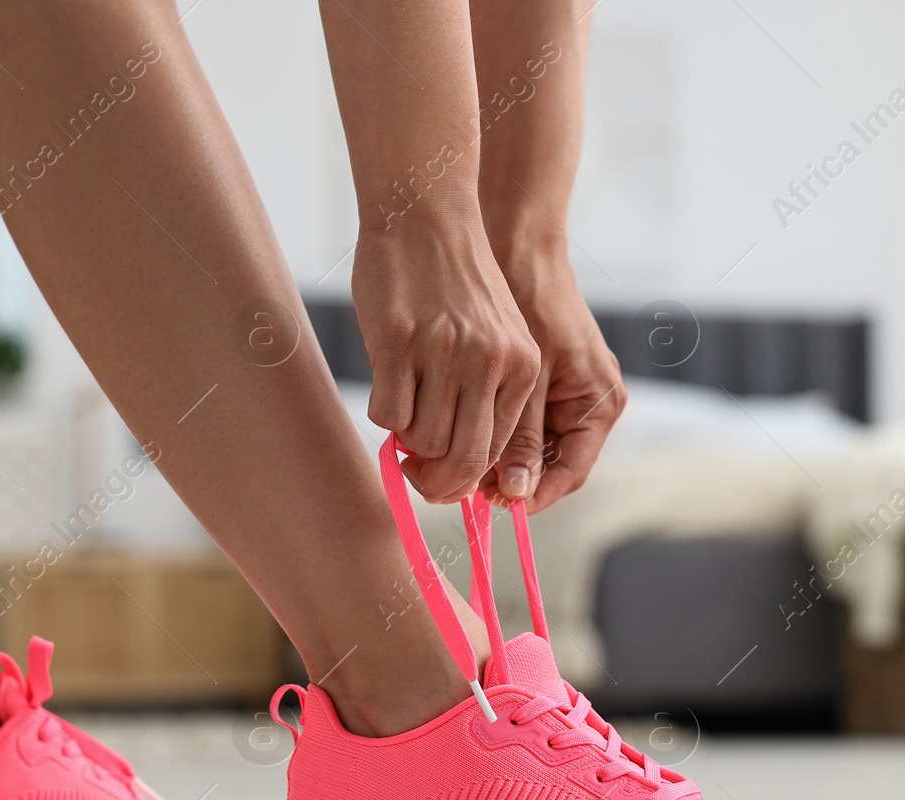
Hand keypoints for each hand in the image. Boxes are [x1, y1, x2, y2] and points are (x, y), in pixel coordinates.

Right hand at [352, 220, 540, 503]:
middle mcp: (489, 363)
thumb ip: (485, 393)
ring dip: (407, 439)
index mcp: (521, 366)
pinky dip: (384, 414)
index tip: (443, 478)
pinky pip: (388, 414)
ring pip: (423, 441)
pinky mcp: (398, 342)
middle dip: (435, 482)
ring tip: (404, 408)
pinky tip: (387, 386)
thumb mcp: (494, 336)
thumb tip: (453, 461)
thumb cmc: (454, 283)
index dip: (465, 477)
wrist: (426, 213)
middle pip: (462, 460)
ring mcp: (444, 353)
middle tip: (415, 474)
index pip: (496, 453)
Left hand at [481, 246, 624, 511]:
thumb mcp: (524, 375)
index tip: (490, 503)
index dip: (530, 495)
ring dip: (495, 458)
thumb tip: (515, 493)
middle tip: (460, 486)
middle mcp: (588, 406)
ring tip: (453, 462)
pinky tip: (458, 434)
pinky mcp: (541, 384)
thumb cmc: (527, 298)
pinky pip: (519, 422)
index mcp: (600, 405)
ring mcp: (565, 395)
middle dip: (506, 480)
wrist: (516, 244)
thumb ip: (521, 434)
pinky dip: (492, 431)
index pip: (568, 474)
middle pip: (547, 466)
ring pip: (529, 448)